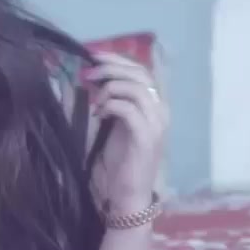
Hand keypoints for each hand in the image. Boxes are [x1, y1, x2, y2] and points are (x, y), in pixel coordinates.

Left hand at [83, 52, 168, 216]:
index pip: (141, 71)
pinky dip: (110, 105)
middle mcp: (161, 111)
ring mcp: (156, 124)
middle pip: (140, 74)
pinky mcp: (146, 137)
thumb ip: (111, 101)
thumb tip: (93, 78)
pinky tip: (99, 114)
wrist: (129, 194)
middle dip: (111, 68)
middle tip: (88, 72)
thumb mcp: (115, 124)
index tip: (94, 55)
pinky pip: (129, 109)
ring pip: (136, 88)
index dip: (118, 59)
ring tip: (95, 100)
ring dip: (110, 88)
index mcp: (155, 105)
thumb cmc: (121, 161)